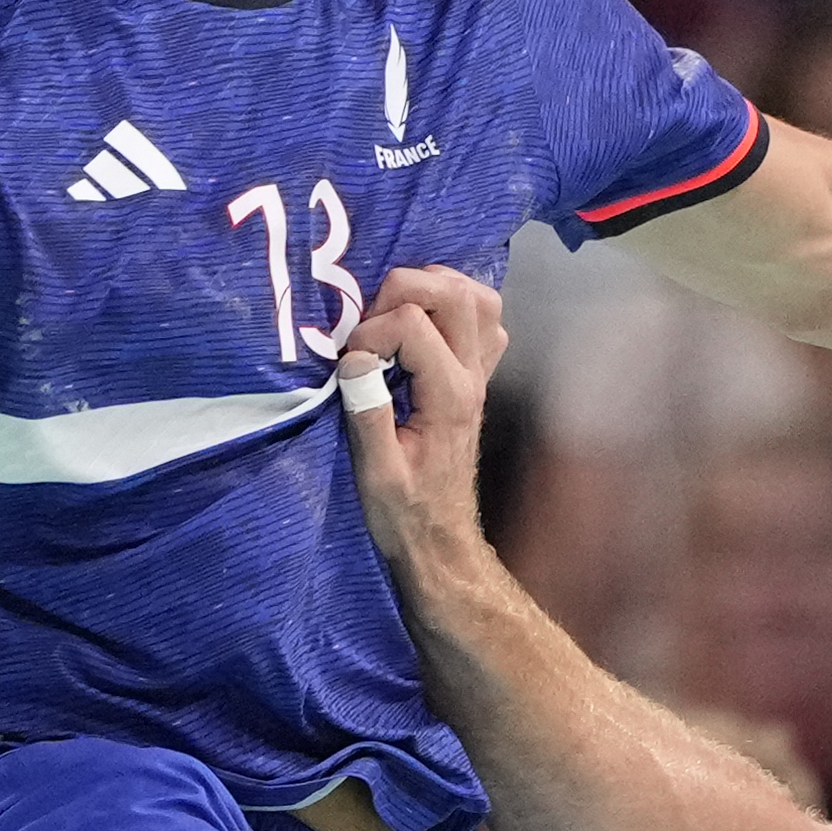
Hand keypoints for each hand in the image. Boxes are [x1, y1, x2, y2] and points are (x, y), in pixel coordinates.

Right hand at [336, 264, 508, 575]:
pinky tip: (419, 325)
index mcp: (447, 396)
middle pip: (456, 293)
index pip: (412, 322)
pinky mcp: (475, 378)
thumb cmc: (404, 514)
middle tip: (368, 322)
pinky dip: (452, 308)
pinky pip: (483, 321)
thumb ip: (367, 413)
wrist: (440, 540)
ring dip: (434, 289)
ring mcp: (479, 375)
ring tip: (393, 311)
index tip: (348, 362)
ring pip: (479, 299)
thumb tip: (353, 358)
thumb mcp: (375, 473)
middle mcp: (471, 377)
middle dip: (403, 289)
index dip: (371, 330)